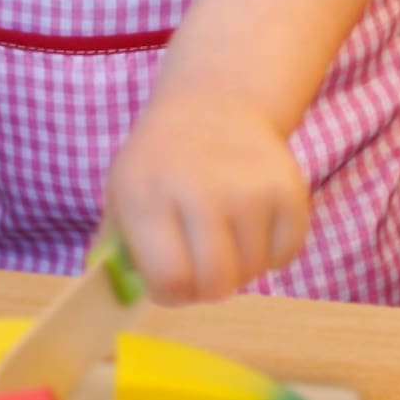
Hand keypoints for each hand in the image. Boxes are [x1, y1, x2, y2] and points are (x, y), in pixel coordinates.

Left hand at [105, 91, 309, 303]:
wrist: (214, 100)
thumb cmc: (162, 160)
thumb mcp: (122, 193)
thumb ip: (115, 251)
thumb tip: (111, 299)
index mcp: (146, 193)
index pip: (169, 279)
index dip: (170, 293)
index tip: (170, 278)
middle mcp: (198, 188)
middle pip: (216, 283)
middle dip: (207, 287)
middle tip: (201, 264)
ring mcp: (248, 187)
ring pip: (252, 271)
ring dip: (239, 267)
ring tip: (224, 234)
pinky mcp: (288, 187)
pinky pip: (285, 254)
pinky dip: (272, 251)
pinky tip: (252, 222)